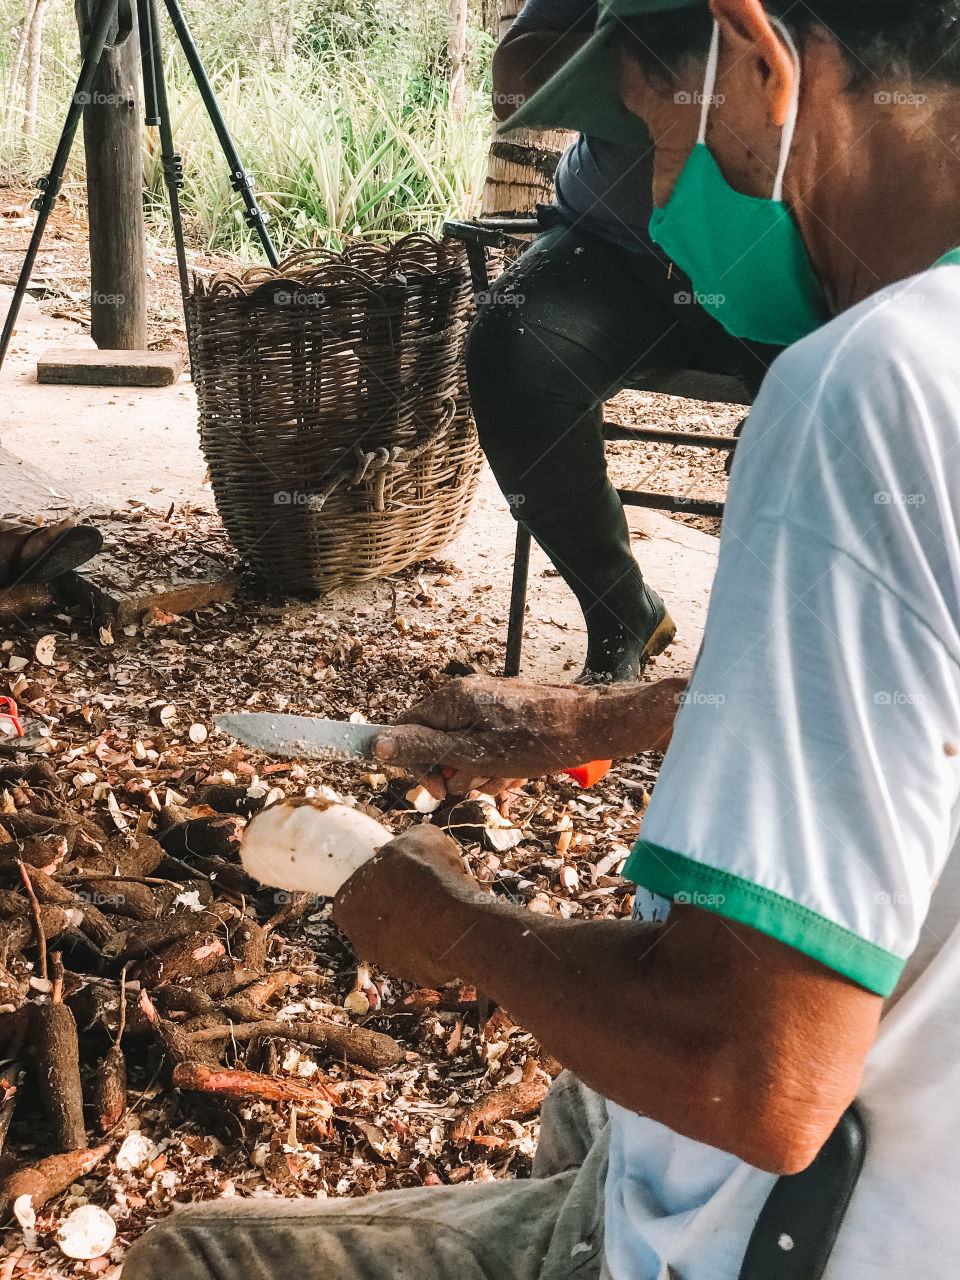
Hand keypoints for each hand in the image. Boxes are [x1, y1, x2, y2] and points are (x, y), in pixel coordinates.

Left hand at [332, 825, 478, 986]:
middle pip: (382, 915)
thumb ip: (407, 844)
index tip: (407, 872)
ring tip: (446, 905)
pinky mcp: (417, 976)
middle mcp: (360, 938)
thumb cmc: (426, 874)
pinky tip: (454, 925)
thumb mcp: (418, 837)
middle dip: (403, 903)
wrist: (453, 920)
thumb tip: (414, 845)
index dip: (387, 877)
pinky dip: (439, 942)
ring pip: (406, 936)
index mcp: (346, 905)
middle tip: (428, 888)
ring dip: (422, 923)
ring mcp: (388, 961)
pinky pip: (428, 954)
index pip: (361, 888)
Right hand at [372, 674, 599, 793]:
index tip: (437, 789)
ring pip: (463, 746)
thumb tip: (377, 743)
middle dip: (452, 769)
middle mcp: (465, 696)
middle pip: (435, 740)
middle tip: (474, 785)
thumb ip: (423, 749)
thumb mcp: (472, 754)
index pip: (407, 729)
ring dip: (476, 770)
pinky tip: (513, 775)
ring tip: (501, 779)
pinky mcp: (505, 713)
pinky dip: (493, 763)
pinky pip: (485, 743)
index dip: (417, 764)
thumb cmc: (532, 742)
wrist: (587, 726)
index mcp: (450, 701)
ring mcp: (487, 703)